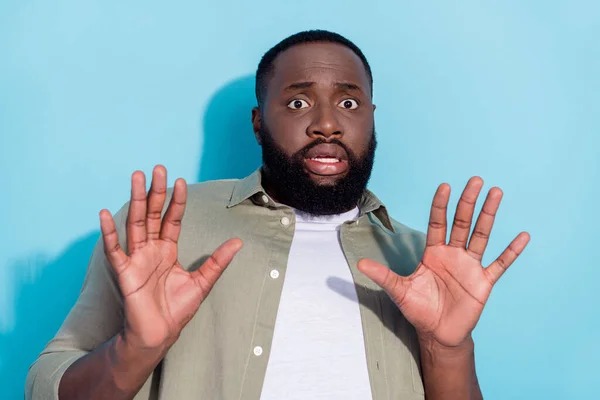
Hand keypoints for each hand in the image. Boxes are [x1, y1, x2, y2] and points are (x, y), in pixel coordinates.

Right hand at [99, 165, 242, 351]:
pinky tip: (104, 214)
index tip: (180, 182)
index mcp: (168, 250)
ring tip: (136, 177)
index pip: (172, 219)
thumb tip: (239, 242)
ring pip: (135, 223)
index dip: (176, 201)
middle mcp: (151, 249)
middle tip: (157, 169)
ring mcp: (136, 258)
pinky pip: (114, 250)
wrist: (160, 333)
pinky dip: (109, 233)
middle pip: (152, 214)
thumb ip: (218, 261)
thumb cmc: (177, 309)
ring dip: (134, 200)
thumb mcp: (203, 282)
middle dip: (155, 192)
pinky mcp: (124, 272)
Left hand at [358, 177, 529, 347]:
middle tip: (476, 180)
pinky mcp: (483, 282)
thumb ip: (383, 275)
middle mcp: (453, 254)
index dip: (440, 205)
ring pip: (481, 235)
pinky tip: (522, 236)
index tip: (445, 186)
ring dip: (489, 215)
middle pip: (462, 222)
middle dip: (468, 202)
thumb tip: (359, 264)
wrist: (438, 333)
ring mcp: (470, 266)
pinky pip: (500, 264)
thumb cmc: (419, 309)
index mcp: (433, 253)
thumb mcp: (399, 291)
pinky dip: (511, 251)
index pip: (437, 223)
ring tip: (496, 193)